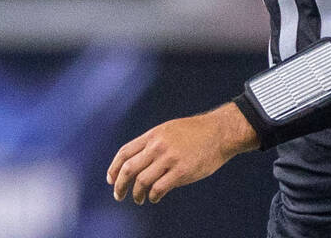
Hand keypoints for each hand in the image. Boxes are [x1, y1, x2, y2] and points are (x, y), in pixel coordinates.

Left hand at [107, 103, 257, 204]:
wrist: (220, 132)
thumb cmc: (196, 133)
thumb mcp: (169, 130)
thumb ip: (153, 143)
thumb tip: (139, 162)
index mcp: (153, 135)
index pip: (125, 152)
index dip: (114, 168)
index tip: (111, 179)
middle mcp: (158, 146)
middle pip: (129, 169)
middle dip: (120, 185)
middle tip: (118, 195)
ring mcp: (169, 158)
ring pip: (142, 181)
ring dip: (136, 194)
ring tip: (139, 199)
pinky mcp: (181, 171)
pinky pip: (159, 188)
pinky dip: (153, 196)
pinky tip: (154, 198)